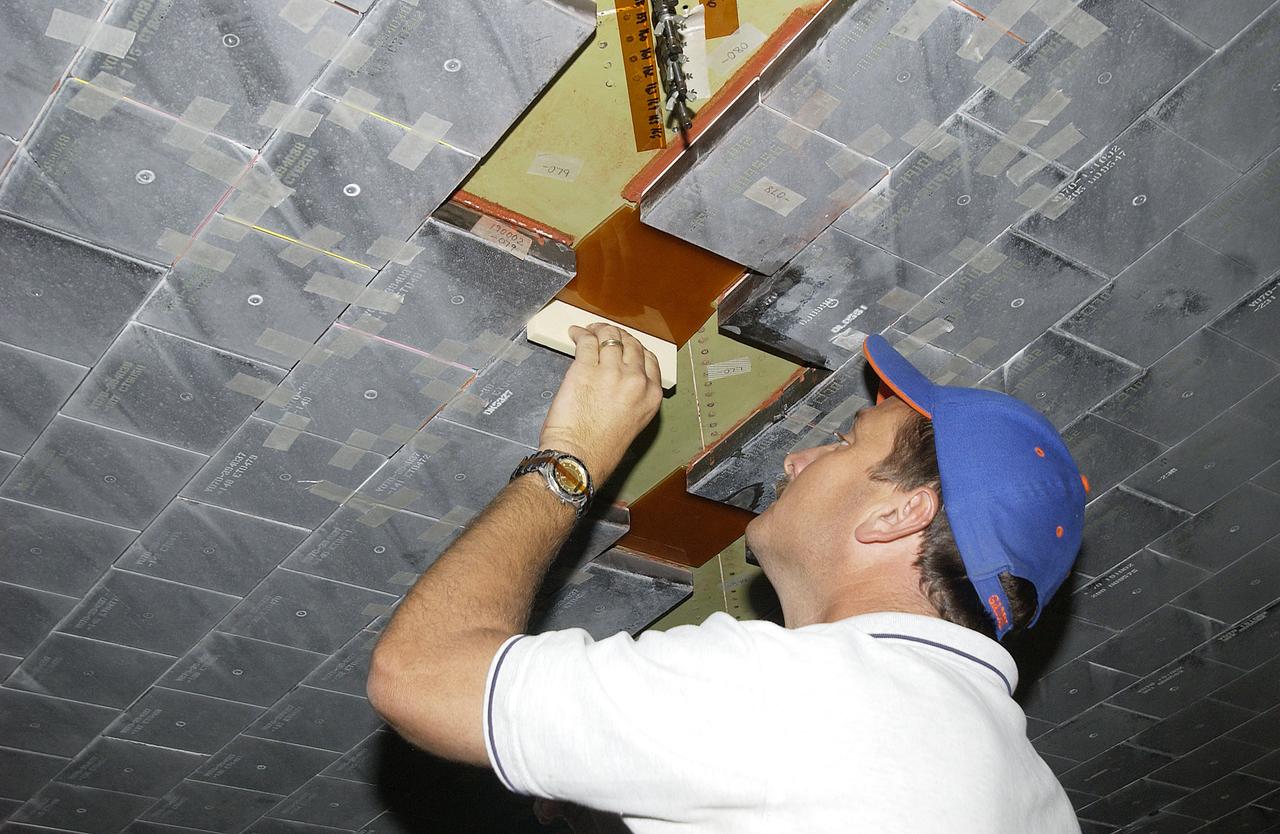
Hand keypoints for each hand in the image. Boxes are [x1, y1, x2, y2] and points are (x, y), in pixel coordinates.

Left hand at [538, 323, 662, 483]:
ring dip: (598, 330)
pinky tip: (575, 334)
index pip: (649, 358)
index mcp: (651, 395)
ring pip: (609, 337)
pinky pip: (586, 343)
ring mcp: (611, 372)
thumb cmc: (601, 449)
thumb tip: (621, 377)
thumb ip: (634, 396)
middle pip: (630, 344)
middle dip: (617, 335)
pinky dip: (580, 335)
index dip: (634, 346)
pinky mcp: (585, 369)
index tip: (625, 344)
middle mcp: (636, 380)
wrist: (580, 457)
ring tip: (588, 331)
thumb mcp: (634, 421)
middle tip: (604, 333)